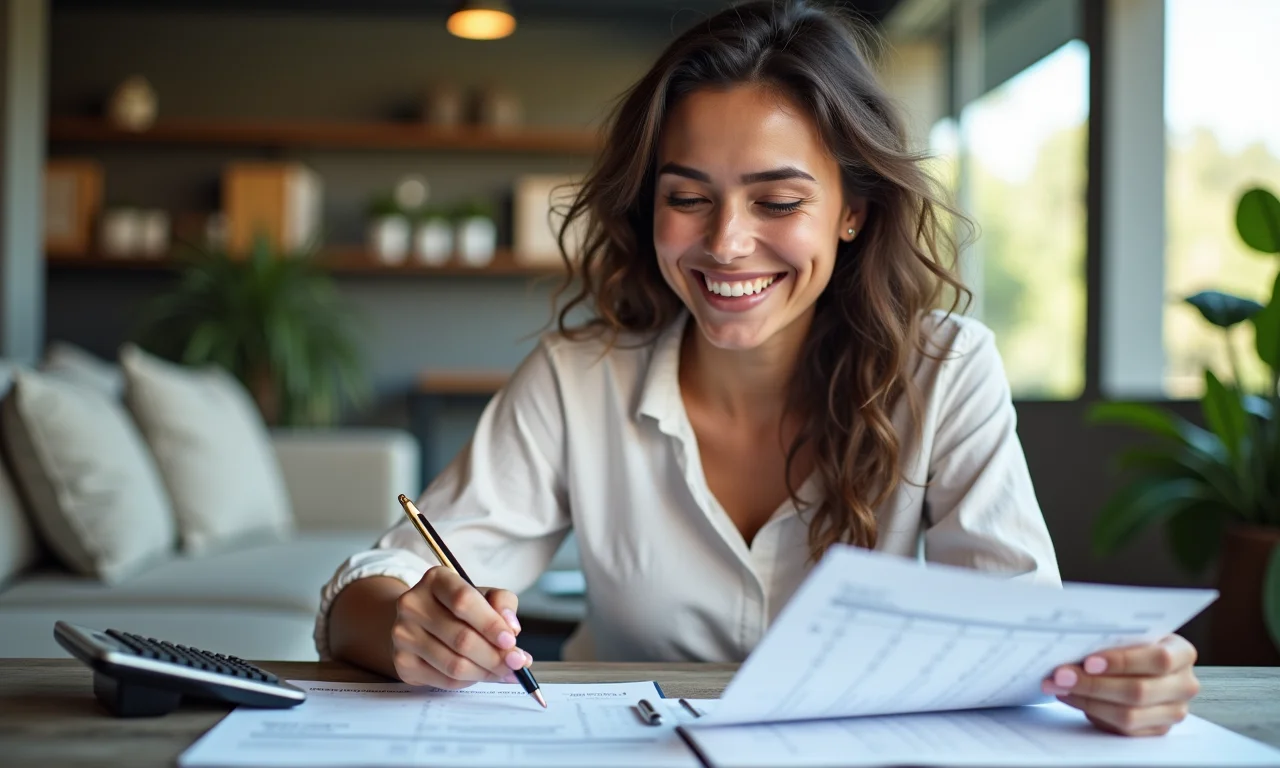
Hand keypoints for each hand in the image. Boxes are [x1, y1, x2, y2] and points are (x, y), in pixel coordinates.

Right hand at [390, 565, 532, 688]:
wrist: (418, 622)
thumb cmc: (457, 607)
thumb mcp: (483, 595)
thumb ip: (502, 603)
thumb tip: (512, 629)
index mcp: (436, 580)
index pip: (463, 601)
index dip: (490, 624)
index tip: (511, 641)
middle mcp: (413, 604)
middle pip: (461, 638)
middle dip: (496, 656)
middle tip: (517, 664)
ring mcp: (403, 635)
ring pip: (454, 664)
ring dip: (486, 672)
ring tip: (506, 672)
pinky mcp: (402, 662)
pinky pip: (445, 679)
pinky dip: (470, 681)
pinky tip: (483, 675)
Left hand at [1043, 634, 1200, 735]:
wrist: (1142, 664)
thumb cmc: (1132, 644)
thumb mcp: (1130, 634)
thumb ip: (1112, 637)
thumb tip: (1074, 642)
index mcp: (1182, 653)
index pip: (1159, 659)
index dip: (1123, 662)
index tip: (1088, 662)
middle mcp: (1184, 684)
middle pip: (1139, 691)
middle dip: (1094, 684)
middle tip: (1061, 676)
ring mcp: (1174, 711)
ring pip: (1129, 715)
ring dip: (1087, 700)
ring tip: (1059, 687)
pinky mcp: (1157, 729)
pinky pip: (1122, 728)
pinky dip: (1091, 712)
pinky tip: (1071, 697)